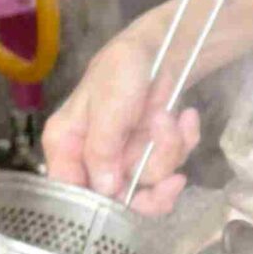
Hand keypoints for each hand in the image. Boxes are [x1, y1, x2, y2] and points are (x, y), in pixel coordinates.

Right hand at [41, 29, 202, 216]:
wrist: (160, 48)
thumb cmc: (122, 68)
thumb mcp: (109, 104)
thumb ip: (102, 148)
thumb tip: (104, 189)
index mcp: (66, 146)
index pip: (71, 192)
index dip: (99, 206)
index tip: (130, 199)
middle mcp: (92, 158)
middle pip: (118, 197)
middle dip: (151, 182)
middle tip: (174, 180)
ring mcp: (124, 156)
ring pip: (151, 180)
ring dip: (170, 148)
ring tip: (170, 116)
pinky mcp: (151, 151)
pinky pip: (173, 164)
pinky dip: (185, 140)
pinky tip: (186, 117)